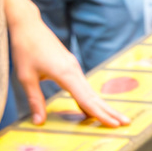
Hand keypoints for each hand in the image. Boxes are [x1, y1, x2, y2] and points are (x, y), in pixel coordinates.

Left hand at [7, 13, 127, 128]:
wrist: (28, 25)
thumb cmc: (25, 49)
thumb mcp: (26, 77)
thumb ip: (35, 100)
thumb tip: (39, 122)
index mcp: (65, 73)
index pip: (86, 99)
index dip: (99, 114)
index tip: (114, 125)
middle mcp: (74, 70)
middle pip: (94, 95)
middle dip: (110, 111)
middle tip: (126, 123)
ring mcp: (73, 67)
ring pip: (89, 91)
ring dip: (101, 105)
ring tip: (114, 119)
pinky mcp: (69, 66)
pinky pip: (82, 86)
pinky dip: (89, 99)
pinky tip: (89, 109)